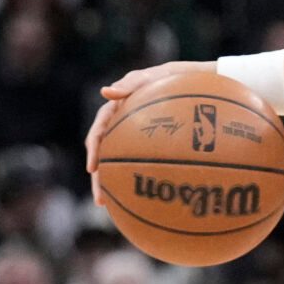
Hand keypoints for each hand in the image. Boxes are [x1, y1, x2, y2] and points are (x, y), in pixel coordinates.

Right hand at [85, 59, 215, 187]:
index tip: (93, 169)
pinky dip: (138, 178)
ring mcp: (133, 137)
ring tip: (114, 206)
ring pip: (119, 163)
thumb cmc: (169, 78)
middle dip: (100, 179)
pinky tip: (142, 197)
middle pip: (105, 155)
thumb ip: (130, 85)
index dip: (94, 151)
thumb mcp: (151, 78)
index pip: (98, 132)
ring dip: (114, 184)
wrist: (190, 82)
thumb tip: (104, 91)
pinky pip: (141, 163)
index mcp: (115, 111)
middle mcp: (120, 126)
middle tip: (100, 200)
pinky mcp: (149, 145)